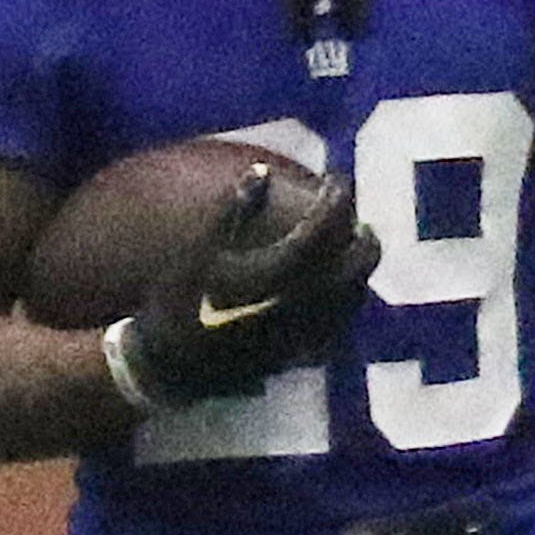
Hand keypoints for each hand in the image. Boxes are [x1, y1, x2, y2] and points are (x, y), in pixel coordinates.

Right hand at [116, 167, 380, 402]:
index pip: (321, 229)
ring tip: (356, 250)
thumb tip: (262, 170)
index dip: (336, 199)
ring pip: (350, 300)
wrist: (170, 364)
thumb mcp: (197, 249)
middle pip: (352, 269)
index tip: (336, 180)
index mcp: (273, 276)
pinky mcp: (299, 357)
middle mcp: (298, 306)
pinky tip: (341, 294)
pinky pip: (338, 327)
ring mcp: (304, 335)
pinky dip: (346, 303)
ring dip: (360, 271)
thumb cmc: (178, 301)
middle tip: (359, 220)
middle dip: (364, 240)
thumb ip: (233, 209)